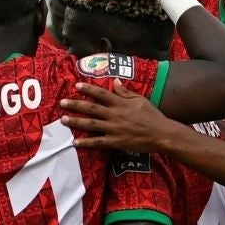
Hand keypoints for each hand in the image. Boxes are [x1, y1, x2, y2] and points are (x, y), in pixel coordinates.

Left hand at [61, 79, 183, 151]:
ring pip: (92, 124)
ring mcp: (114, 128)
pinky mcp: (116, 142)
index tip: (77, 86)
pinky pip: (98, 142)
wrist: (162, 134)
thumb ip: (125, 92)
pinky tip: (75, 142)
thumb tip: (115, 81)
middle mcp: (115, 114)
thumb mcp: (140, 100)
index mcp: (121, 103)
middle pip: (92, 108)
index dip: (88, 89)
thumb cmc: (152, 116)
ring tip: (63, 119)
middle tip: (62, 103)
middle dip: (76, 105)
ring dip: (76, 121)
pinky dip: (86, 143)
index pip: (102, 94)